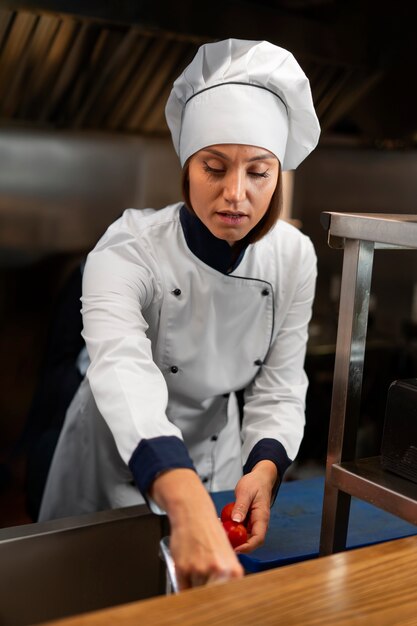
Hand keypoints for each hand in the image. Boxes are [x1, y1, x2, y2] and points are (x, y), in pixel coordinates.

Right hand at [150, 469, 243, 589]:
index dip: (222, 601)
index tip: (219, 603)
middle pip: (212, 597)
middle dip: (208, 594)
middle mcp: (218, 571)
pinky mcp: (183, 568)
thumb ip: (228, 573)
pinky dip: (184, 583)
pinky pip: (183, 587)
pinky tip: (187, 570)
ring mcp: (200, 570)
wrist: (193, 513)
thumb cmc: (209, 530)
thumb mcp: (226, 552)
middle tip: (205, 588)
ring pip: (197, 593)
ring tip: (196, 570)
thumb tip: (227, 592)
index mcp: (233, 569)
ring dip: (195, 586)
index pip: (229, 597)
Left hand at [230, 460, 277, 553]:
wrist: (260, 478)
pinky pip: (239, 528)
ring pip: (243, 536)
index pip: (258, 539)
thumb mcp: (246, 492)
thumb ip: (241, 506)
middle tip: (221, 541)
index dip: (247, 547)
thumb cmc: (255, 483)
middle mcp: (258, 523)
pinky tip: (221, 522)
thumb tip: (235, 521)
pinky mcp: (246, 520)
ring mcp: (252, 522)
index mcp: (261, 517)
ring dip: (232, 536)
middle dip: (236, 544)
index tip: (235, 549)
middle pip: (249, 541)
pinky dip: (230, 528)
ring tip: (219, 530)